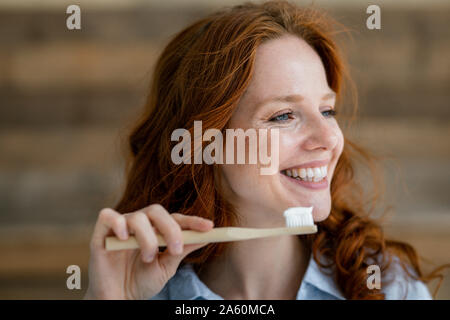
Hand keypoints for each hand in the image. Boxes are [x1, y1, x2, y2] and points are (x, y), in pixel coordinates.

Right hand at [83, 204, 213, 298]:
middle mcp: (139, 225)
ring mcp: (120, 228)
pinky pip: (107, 216)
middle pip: (156, 211)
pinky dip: (118, 223)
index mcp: (156, 230)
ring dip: (147, 238)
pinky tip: (125, 238)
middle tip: (176, 248)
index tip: (210, 227)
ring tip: (147, 258)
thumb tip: (206, 235)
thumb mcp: (167, 267)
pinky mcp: (101, 235)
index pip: (175, 219)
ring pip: (137, 217)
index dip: (192, 221)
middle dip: (170, 228)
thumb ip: (182, 249)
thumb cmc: (141, 283)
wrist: (118, 299)